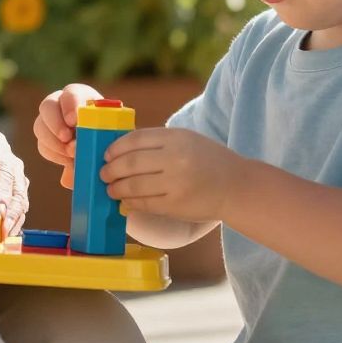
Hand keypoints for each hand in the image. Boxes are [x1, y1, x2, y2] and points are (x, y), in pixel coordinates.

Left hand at [0, 128, 29, 235]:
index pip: (0, 169)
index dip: (0, 193)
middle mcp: (9, 160)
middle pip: (15, 188)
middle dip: (9, 212)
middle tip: (0, 231)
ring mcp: (16, 177)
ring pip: (20, 201)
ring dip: (10, 222)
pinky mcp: (16, 194)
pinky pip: (18, 211)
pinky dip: (9, 225)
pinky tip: (0, 237)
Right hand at [31, 83, 103, 190]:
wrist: (104, 145)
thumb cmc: (112, 133)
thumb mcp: (112, 130)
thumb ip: (104, 133)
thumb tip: (100, 140)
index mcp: (81, 96)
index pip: (71, 93)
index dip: (70, 105)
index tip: (74, 121)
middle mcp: (61, 104)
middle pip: (47, 106)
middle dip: (55, 123)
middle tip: (67, 138)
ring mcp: (51, 121)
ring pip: (40, 126)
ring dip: (53, 142)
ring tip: (70, 154)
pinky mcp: (47, 139)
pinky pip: (42, 145)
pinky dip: (54, 154)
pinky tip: (68, 160)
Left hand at [100, 127, 250, 225]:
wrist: (237, 187)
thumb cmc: (209, 161)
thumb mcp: (187, 140)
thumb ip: (158, 143)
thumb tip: (121, 151)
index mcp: (176, 137)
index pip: (135, 139)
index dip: (115, 148)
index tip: (107, 155)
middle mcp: (174, 158)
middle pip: (129, 163)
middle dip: (111, 170)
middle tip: (104, 174)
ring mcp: (175, 183)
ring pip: (133, 185)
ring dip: (116, 188)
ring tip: (111, 189)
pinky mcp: (175, 205)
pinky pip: (144, 203)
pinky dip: (130, 202)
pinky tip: (125, 201)